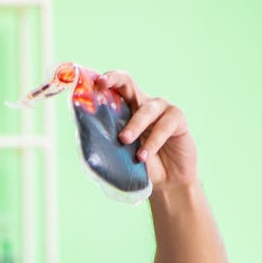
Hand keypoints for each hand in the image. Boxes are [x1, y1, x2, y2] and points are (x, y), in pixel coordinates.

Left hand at [96, 71, 197, 190]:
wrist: (165, 182)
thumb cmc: (139, 167)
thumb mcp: (118, 154)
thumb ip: (105, 142)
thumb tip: (83, 136)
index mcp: (125, 110)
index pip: (113, 90)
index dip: (103, 82)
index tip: (92, 82)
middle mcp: (142, 104)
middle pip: (128, 84)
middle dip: (114, 80)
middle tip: (102, 84)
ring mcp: (162, 109)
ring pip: (146, 110)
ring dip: (134, 125)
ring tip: (124, 140)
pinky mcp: (177, 119)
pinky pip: (165, 126)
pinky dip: (152, 141)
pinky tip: (143, 156)